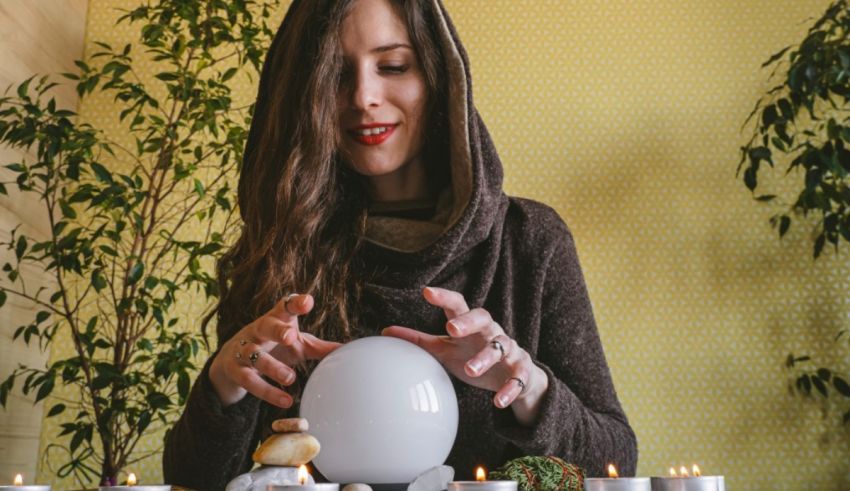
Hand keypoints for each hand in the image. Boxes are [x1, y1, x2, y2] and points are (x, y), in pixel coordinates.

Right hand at [208, 293, 340, 407]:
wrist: (230, 363)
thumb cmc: (273, 348)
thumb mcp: (297, 346)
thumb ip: (320, 348)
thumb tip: (349, 350)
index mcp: (275, 320)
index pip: (284, 307)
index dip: (295, 303)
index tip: (307, 302)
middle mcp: (257, 330)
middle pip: (265, 326)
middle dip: (277, 330)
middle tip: (291, 337)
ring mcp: (243, 349)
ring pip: (255, 355)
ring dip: (272, 367)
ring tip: (291, 378)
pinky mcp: (234, 369)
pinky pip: (249, 381)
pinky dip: (267, 392)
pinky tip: (285, 400)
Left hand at [382, 287, 547, 415]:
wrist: (514, 375)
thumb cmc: (473, 354)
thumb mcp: (446, 348)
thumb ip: (419, 340)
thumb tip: (385, 331)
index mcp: (470, 324)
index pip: (458, 305)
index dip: (444, 298)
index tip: (427, 292)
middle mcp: (490, 332)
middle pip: (483, 318)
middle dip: (468, 322)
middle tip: (451, 328)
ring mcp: (508, 349)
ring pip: (500, 347)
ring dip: (485, 358)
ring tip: (470, 369)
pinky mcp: (521, 369)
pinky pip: (518, 377)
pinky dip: (509, 388)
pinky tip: (498, 401)